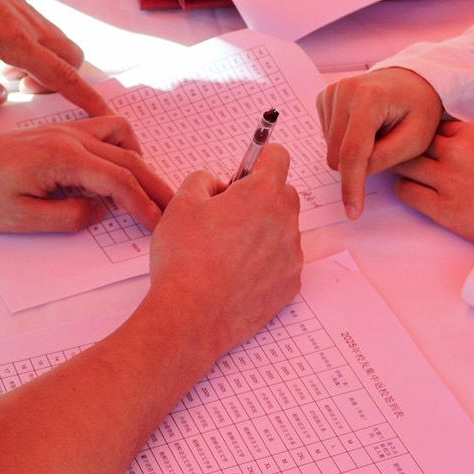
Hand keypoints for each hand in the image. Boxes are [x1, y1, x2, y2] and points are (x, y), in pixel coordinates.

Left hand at [0, 0, 108, 114]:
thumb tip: (2, 98)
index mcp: (15, 41)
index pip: (62, 75)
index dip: (85, 97)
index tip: (104, 114)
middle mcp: (26, 22)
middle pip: (71, 56)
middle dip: (64, 81)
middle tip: (28, 93)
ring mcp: (21, 8)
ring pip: (56, 42)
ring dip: (45, 64)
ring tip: (7, 77)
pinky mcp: (11, 0)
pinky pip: (39, 30)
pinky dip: (33, 50)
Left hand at [0, 118, 174, 232]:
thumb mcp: (21, 218)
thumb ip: (68, 216)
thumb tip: (101, 210)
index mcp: (64, 158)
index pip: (119, 181)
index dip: (143, 205)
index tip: (159, 226)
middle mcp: (70, 137)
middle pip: (129, 157)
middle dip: (154, 185)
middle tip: (172, 210)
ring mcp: (65, 130)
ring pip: (120, 134)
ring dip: (139, 160)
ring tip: (145, 189)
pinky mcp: (57, 131)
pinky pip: (103, 131)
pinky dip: (121, 148)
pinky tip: (117, 169)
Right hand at [146, 145, 302, 356]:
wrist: (190, 317)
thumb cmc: (184, 259)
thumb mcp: (182, 202)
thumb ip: (204, 179)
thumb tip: (219, 184)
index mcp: (262, 193)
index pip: (278, 156)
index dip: (259, 159)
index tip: (244, 172)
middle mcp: (286, 221)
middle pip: (283, 194)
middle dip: (260, 197)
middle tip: (227, 215)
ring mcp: (291, 255)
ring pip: (282, 229)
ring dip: (262, 231)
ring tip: (226, 252)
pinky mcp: (290, 285)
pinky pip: (282, 261)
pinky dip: (265, 262)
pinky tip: (236, 274)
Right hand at [317, 67, 444, 219]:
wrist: (411, 82)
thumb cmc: (419, 109)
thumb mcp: (417, 139)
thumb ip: (387, 158)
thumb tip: (357, 172)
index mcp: (369, 97)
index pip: (353, 152)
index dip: (352, 186)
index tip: (353, 212)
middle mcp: (344, 90)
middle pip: (338, 154)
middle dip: (359, 165)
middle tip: (387, 147)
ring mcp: (331, 92)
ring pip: (330, 149)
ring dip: (353, 152)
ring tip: (378, 134)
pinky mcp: (324, 97)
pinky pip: (327, 137)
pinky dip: (345, 141)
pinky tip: (365, 128)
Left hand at [392, 119, 473, 247]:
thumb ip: (470, 144)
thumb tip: (448, 145)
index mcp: (473, 132)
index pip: (433, 125)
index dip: (427, 136)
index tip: (425, 145)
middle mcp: (455, 151)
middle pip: (414, 140)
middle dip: (409, 148)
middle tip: (405, 157)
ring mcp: (446, 179)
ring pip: (404, 163)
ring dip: (404, 169)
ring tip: (409, 175)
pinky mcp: (442, 208)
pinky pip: (405, 191)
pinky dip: (406, 190)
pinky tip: (415, 193)